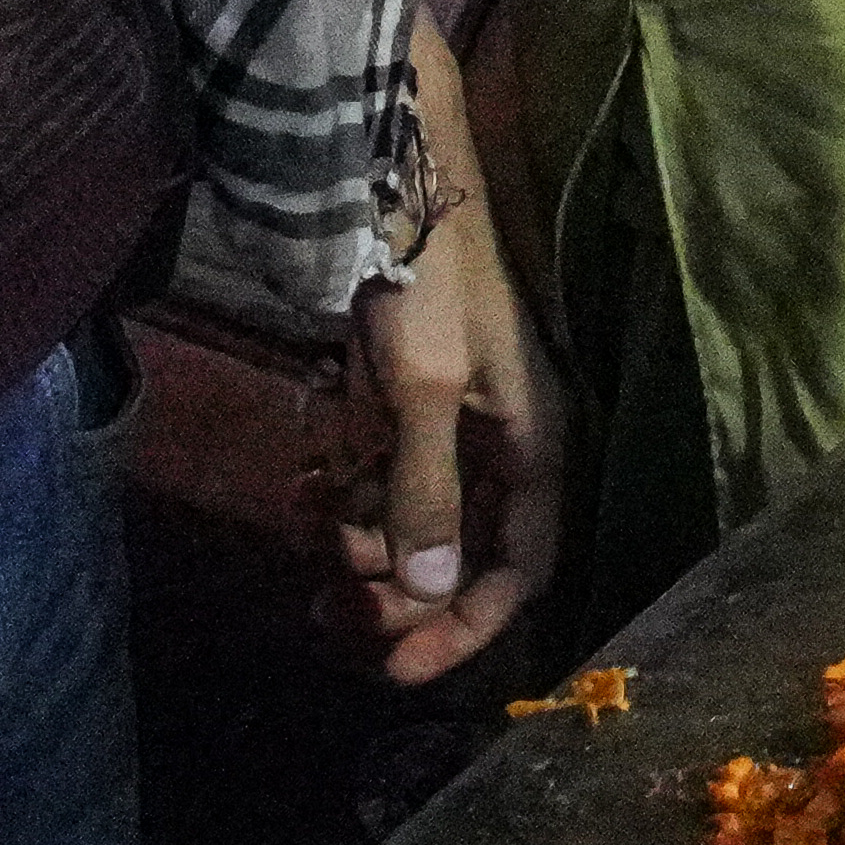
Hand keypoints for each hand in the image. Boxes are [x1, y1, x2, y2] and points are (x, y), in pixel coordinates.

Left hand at [331, 160, 563, 687]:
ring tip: (316, 550)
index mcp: (534, 445)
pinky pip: (381, 476)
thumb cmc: (427, 278)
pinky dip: (348, 497)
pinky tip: (311, 492)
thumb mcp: (425, 389)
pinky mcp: (404, 401)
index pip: (523, 566)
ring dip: (369, 550)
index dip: (470, 625)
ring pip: (417, 521)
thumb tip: (434, 592)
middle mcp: (500, 444)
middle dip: (405, 595)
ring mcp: (450, 423)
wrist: (391, 175)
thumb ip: (427, 493)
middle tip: (338, 619)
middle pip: (465, 553)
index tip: (401, 669)